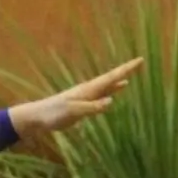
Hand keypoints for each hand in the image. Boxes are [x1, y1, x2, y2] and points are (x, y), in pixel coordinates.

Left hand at [8, 58, 142, 139]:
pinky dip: (109, 94)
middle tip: (139, 63)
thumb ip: (92, 107)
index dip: (126, 69)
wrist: (38, 117)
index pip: (112, 77)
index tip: (140, 60)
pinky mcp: (82, 106)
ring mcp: (85, 97)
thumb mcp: (74, 111)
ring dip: (118, 82)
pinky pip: (100, 97)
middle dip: (125, 71)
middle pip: (111, 78)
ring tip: (130, 78)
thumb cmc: (54, 114)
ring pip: (106, 87)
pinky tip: (113, 96)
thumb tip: (111, 102)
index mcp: (89, 89)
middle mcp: (89, 90)